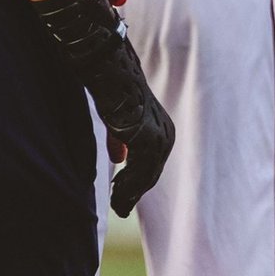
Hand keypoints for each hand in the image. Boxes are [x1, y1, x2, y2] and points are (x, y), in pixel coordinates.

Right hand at [83, 32, 175, 218]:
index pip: (152, 165)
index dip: (137, 184)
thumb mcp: (117, 119)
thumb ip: (121, 138)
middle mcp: (166, 133)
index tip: (121, 198)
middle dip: (134, 192)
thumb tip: (119, 158)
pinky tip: (116, 193)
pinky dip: (128, 186)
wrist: (108, 67)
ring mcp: (159, 136)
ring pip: (146, 176)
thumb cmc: (110, 88)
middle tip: (119, 208)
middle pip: (151, 174)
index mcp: (162, 129)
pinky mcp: (147, 137)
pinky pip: (139, 171)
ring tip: (116, 205)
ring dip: (130, 193)